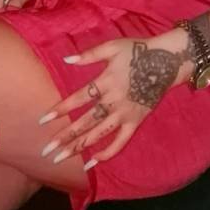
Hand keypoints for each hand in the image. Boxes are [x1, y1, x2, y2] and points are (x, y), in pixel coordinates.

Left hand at [36, 33, 191, 166]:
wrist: (166, 61)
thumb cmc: (137, 51)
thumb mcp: (112, 47)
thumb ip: (89, 54)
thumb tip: (66, 59)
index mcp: (106, 82)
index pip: (78, 99)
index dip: (60, 110)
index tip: (42, 121)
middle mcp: (113, 101)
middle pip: (85, 122)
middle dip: (65, 136)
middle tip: (46, 151)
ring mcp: (125, 114)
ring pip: (99, 134)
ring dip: (79, 147)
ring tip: (60, 158)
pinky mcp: (136, 122)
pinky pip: (121, 142)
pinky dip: (108, 153)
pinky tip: (93, 162)